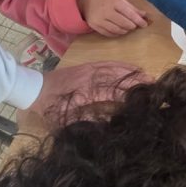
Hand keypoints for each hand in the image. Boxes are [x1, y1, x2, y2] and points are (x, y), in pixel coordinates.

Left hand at [27, 61, 149, 125]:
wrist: (32, 89)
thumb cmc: (48, 107)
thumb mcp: (64, 120)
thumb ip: (85, 121)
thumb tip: (107, 123)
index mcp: (85, 93)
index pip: (111, 92)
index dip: (128, 95)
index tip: (143, 99)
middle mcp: (89, 79)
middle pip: (117, 79)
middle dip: (135, 82)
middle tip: (153, 85)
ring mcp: (88, 70)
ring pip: (114, 69)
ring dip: (131, 72)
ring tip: (147, 75)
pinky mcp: (86, 67)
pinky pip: (106, 64)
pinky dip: (120, 65)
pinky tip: (130, 67)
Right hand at [77, 0, 148, 36]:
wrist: (85, 0)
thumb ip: (131, 7)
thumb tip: (144, 15)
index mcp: (114, 2)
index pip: (129, 13)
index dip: (138, 20)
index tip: (145, 24)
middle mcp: (106, 11)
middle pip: (123, 23)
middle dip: (132, 26)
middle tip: (135, 26)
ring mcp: (99, 19)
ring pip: (116, 30)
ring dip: (125, 30)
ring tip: (128, 28)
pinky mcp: (94, 26)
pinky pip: (108, 33)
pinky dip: (117, 33)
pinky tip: (120, 30)